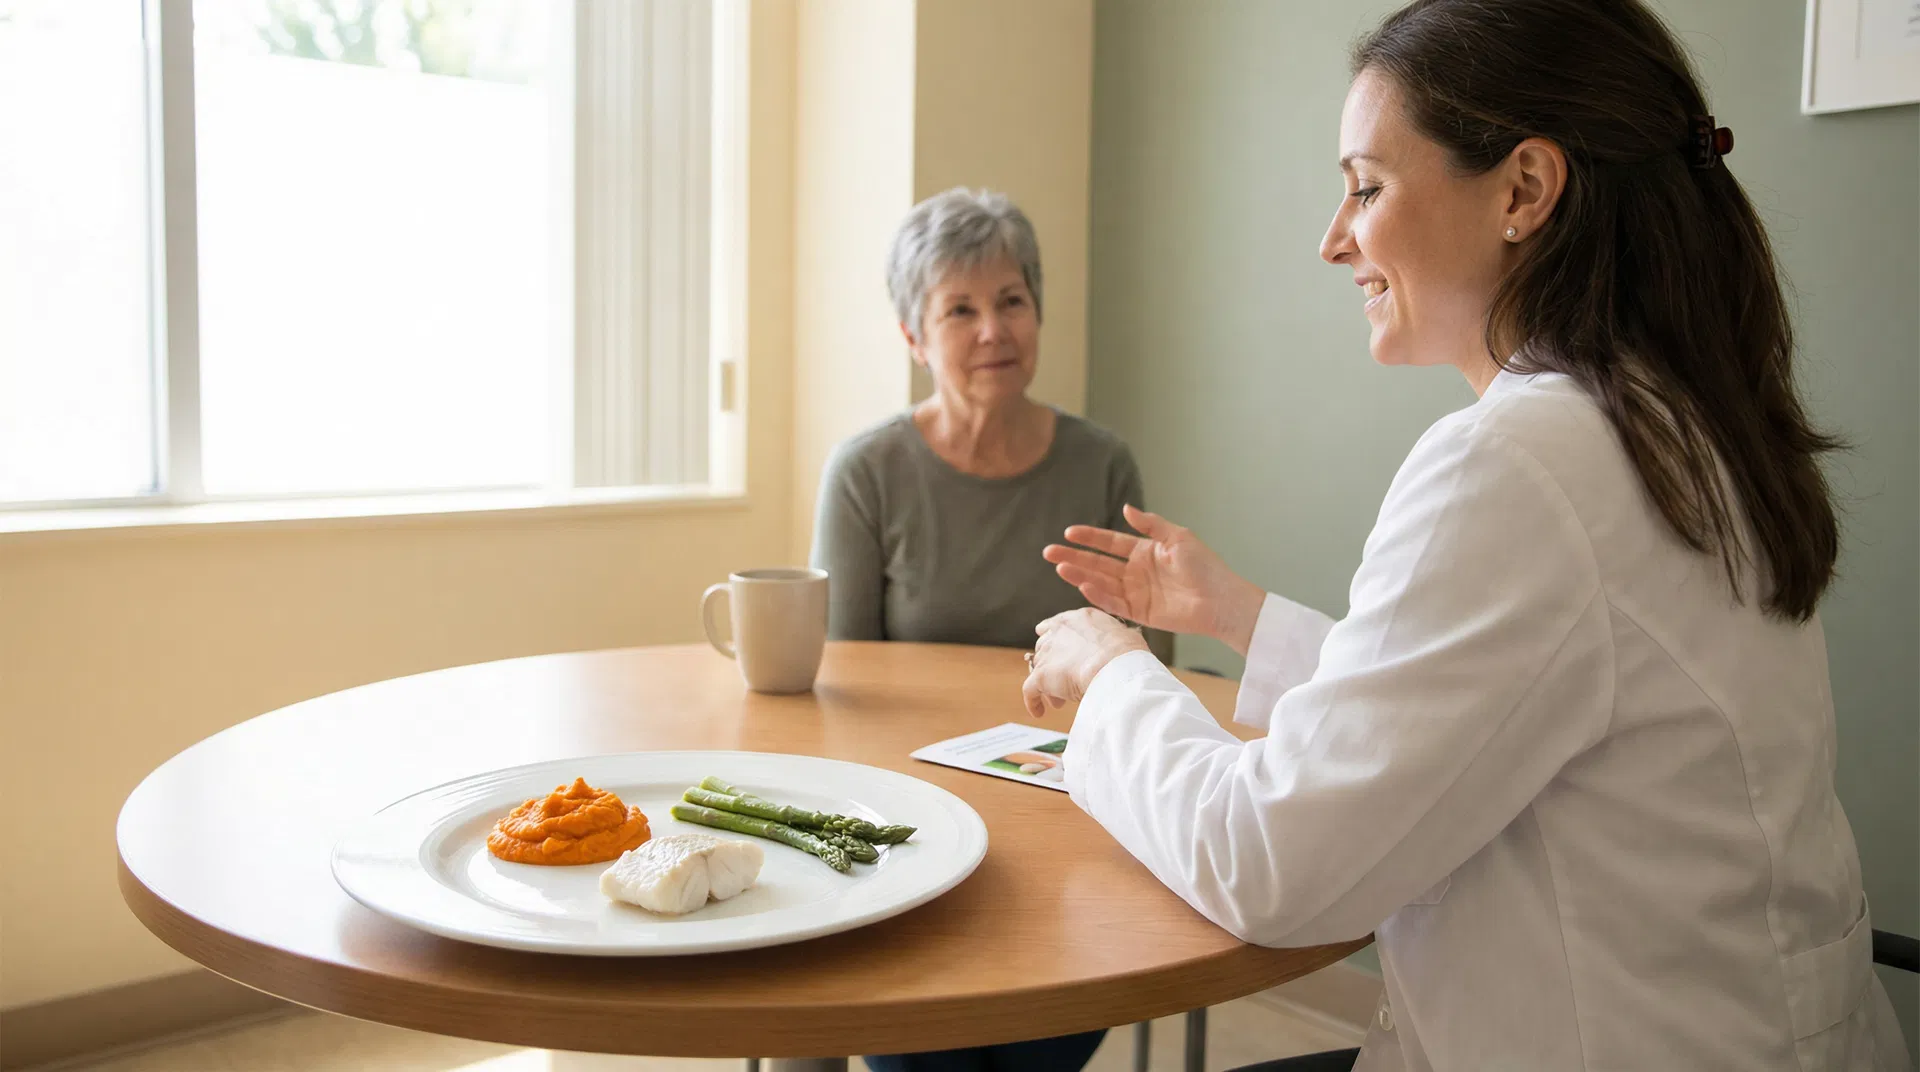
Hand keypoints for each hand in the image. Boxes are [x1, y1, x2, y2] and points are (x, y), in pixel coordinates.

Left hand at [1021, 609, 1149, 717]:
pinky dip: (1033, 701)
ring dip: (1047, 685)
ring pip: (1039, 669)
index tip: (1059, 653)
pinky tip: (1039, 712)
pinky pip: (1030, 690)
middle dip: (1053, 666)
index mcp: (1078, 619)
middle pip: (1046, 649)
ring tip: (1059, 702)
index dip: (1056, 642)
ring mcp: (1047, 653)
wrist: (1115, 665)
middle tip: (1064, 683)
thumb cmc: (1127, 652)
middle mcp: (1058, 631)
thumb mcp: (1123, 635)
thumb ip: (1112, 638)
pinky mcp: (1041, 676)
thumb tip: (1118, 646)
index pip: (1055, 626)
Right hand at [1042, 505, 1265, 653]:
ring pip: (1101, 582)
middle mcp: (1135, 572)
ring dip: (1080, 575)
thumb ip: (1150, 525)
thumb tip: (1126, 508)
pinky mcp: (1139, 613)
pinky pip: (1114, 603)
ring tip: (1059, 567)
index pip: (1109, 543)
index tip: (1068, 532)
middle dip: (1074, 557)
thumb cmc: (1204, 566)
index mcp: (1144, 551)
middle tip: (1048, 552)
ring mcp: (1136, 592)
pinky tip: (1083, 585)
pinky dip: (1098, 595)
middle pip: (1098, 563)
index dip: (1089, 537)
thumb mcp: (1177, 537)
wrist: (1220, 599)